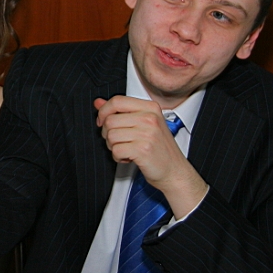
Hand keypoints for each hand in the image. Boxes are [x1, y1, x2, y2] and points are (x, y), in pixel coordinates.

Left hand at [94, 95, 207, 217]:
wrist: (175, 171)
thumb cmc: (158, 148)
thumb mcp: (142, 124)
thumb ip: (120, 112)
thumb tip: (98, 102)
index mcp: (150, 108)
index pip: (117, 101)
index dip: (104, 111)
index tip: (102, 122)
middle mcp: (150, 118)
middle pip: (110, 120)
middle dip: (107, 134)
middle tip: (118, 141)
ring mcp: (148, 133)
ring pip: (111, 136)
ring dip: (113, 147)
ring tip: (126, 150)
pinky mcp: (143, 149)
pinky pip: (116, 150)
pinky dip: (118, 157)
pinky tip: (129, 158)